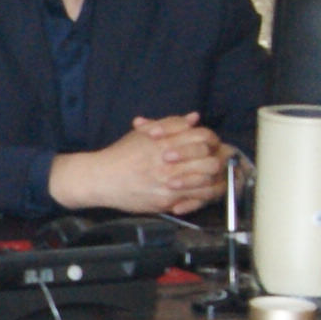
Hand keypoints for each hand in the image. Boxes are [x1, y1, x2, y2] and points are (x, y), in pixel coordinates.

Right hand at [49, 117, 227, 216]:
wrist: (102, 178)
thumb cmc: (122, 154)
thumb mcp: (144, 132)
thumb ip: (171, 123)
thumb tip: (193, 118)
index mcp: (166, 142)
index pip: (204, 138)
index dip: (212, 141)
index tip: (212, 145)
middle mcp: (170, 163)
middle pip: (211, 161)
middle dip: (218, 161)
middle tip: (218, 162)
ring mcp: (169, 184)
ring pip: (206, 183)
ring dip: (213, 180)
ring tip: (212, 178)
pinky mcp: (166, 201)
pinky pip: (193, 200)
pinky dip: (201, 197)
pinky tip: (200, 192)